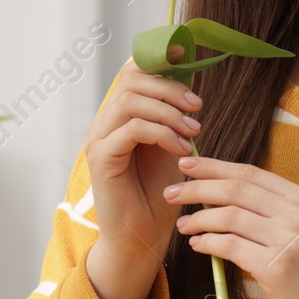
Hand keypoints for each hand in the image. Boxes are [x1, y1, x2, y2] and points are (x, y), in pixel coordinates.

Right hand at [81, 50, 202, 298]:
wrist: (142, 238)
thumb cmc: (158, 196)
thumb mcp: (172, 148)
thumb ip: (174, 118)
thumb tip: (191, 88)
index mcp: (121, 117)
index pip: (132, 73)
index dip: (158, 60)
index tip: (188, 60)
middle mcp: (106, 123)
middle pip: (131, 80)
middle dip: (169, 87)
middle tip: (197, 106)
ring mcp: (100, 140)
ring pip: (130, 101)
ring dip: (168, 110)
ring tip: (194, 130)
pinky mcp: (103, 159)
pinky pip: (132, 130)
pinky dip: (162, 133)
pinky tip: (182, 149)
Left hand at [162, 154, 298, 298]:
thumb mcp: (297, 231)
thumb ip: (268, 210)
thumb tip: (218, 190)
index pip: (251, 173)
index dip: (215, 166)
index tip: (187, 165)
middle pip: (236, 189)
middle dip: (197, 188)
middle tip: (170, 192)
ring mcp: (290, 240)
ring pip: (229, 216)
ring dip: (198, 219)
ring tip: (183, 225)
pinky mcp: (277, 267)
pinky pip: (230, 246)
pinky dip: (208, 243)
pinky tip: (197, 245)